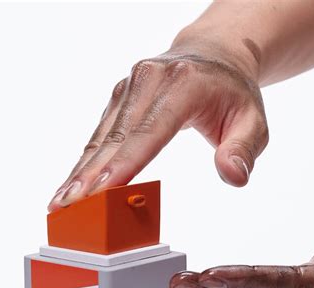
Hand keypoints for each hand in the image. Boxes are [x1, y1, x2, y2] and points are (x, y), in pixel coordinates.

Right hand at [48, 33, 267, 210]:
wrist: (214, 54)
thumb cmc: (233, 93)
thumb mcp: (254, 122)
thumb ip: (244, 149)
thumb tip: (233, 175)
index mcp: (182, 85)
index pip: (149, 131)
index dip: (124, 164)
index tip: (101, 190)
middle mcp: (148, 81)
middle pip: (116, 137)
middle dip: (90, 176)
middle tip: (68, 206)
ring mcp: (129, 89)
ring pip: (101, 138)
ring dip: (79, 173)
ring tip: (60, 203)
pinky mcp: (119, 100)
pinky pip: (99, 137)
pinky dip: (84, 164)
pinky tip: (70, 188)